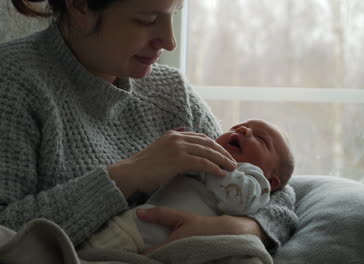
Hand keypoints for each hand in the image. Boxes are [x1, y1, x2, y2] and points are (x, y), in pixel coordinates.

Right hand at [108, 130, 236, 196]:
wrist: (131, 173)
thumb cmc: (144, 166)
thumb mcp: (160, 147)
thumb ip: (174, 141)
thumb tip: (185, 129)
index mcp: (174, 134)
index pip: (201, 137)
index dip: (215, 145)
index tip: (223, 154)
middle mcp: (178, 137)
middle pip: (208, 142)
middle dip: (222, 152)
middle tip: (233, 162)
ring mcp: (179, 147)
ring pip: (208, 152)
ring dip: (223, 160)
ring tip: (232, 168)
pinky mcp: (179, 160)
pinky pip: (203, 163)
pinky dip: (214, 168)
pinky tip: (221, 174)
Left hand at [136, 207, 266, 254]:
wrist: (230, 236)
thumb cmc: (205, 227)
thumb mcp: (183, 218)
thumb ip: (161, 215)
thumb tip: (139, 213)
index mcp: (170, 248)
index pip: (145, 256)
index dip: (135, 253)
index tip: (126, 249)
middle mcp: (173, 260)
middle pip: (152, 261)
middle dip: (145, 257)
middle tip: (132, 250)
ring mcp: (182, 263)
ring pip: (162, 262)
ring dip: (156, 258)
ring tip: (147, 252)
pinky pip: (170, 262)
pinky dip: (166, 259)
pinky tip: (164, 254)